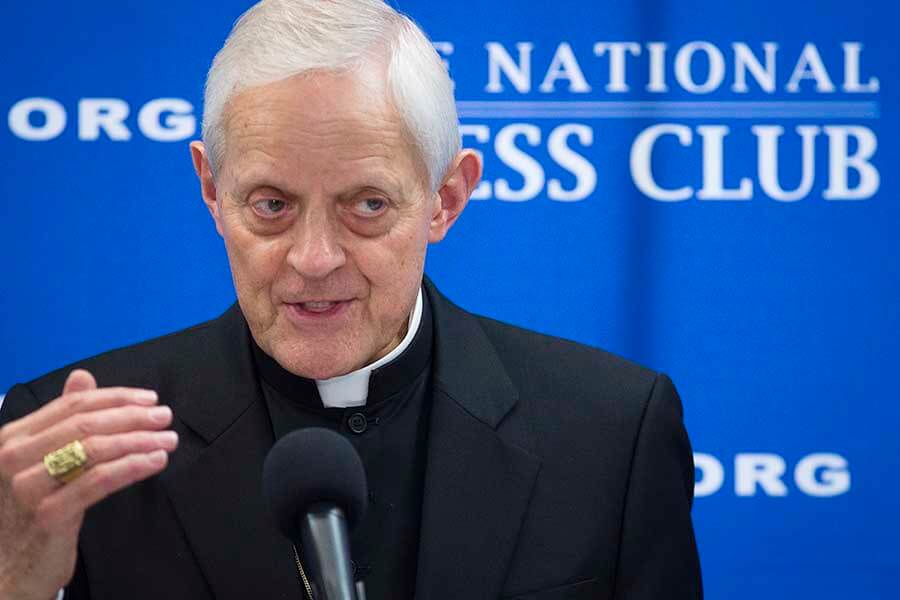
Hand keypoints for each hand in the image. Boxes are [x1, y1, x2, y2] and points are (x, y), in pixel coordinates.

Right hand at [0, 370, 178, 599]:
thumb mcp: (41, 460)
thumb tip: (82, 377)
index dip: (116, 398)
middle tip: (165, 417)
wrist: (8, 568)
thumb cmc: (27, 511)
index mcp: (13, 437)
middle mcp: (14, 458)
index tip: (149, 399)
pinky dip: (132, 466)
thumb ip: (61, 420)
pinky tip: (155, 461)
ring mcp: (27, 487)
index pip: (72, 405)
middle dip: (133, 417)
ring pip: (94, 450)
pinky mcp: (47, 515)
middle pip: (86, 425)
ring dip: (139, 440)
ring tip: (167, 440)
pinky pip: (99, 481)